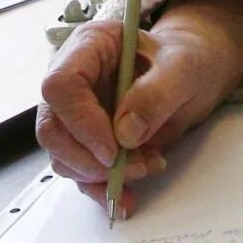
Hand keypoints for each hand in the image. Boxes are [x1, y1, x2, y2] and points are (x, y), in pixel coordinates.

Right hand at [34, 11, 242, 216]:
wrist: (190, 75)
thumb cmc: (185, 60)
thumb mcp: (183, 69)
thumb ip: (156, 95)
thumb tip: (125, 134)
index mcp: (89, 47)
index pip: (61, 85)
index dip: (81, 122)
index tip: (113, 149)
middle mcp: (73, 79)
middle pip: (52, 126)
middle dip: (88, 158)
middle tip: (130, 167)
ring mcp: (76, 111)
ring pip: (62, 155)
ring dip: (101, 174)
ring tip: (146, 166)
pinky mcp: (86, 139)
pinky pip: (81, 172)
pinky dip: (102, 188)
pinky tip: (128, 195)